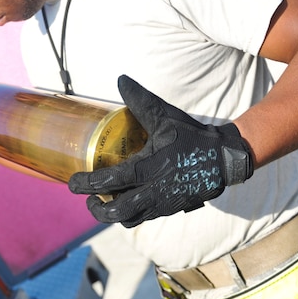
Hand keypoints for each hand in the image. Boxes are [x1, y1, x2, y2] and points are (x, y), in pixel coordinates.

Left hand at [68, 75, 252, 226]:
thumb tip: (121, 79)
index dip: (87, 184)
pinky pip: (143, 217)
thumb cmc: (191, 136)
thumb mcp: (165, 117)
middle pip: (116, 211)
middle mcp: (154, 191)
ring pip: (129, 219)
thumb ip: (141, 101)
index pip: (110, 181)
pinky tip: (122, 200)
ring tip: (101, 201)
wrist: (225, 158)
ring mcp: (162, 204)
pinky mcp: (169, 209)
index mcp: (149, 168)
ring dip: (111, 214)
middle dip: (97, 209)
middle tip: (87, 197)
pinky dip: (128, 213)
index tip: (72, 183)